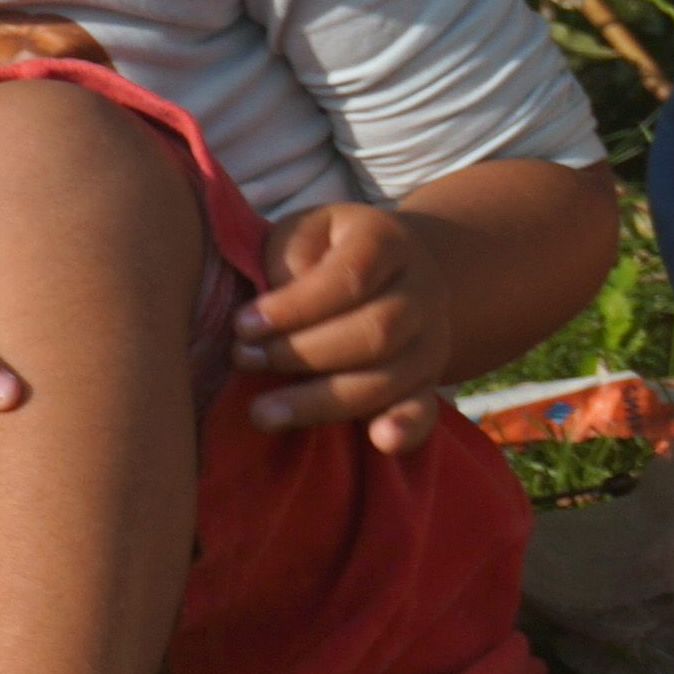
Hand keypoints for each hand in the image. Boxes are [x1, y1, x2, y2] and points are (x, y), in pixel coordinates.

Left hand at [236, 201, 477, 451]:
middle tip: (242, 360)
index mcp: (388, 242)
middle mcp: (423, 289)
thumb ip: (284, 259)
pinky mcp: (427, 381)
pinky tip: (380, 440)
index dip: (295, 307)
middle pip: (375, 332)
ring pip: (388, 377)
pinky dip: (405, 427)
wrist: (390, 272)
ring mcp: (432, 338)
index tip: (241, 325)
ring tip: (263, 412)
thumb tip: (264, 313)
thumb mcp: (301, 234)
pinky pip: (425, 409)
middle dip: (302, 353)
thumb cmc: (322, 254)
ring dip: (322, 400)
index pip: (350, 278)